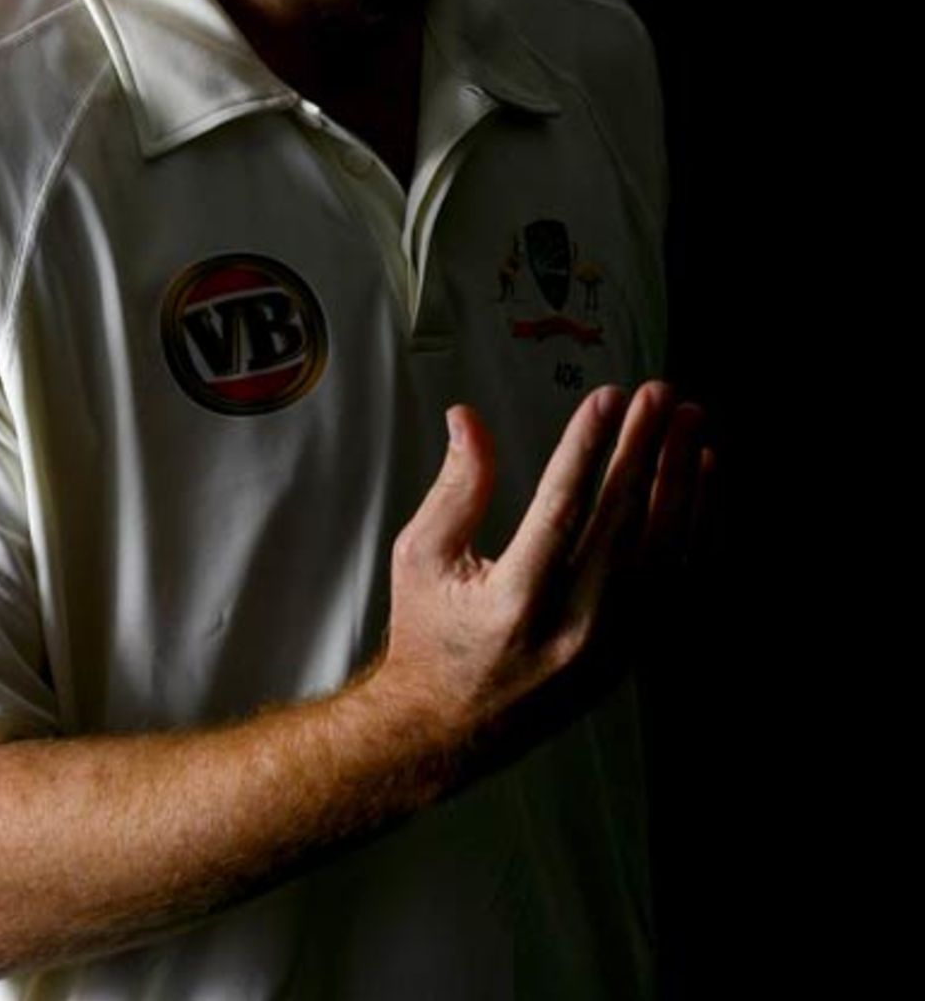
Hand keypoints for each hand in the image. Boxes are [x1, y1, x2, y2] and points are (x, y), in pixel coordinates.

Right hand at [372, 382, 710, 767]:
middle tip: (660, 393)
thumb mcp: (421, 556)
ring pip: (664, 553)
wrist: (447, 731)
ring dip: (682, 481)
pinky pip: (681, 586)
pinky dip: (699, 530)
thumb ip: (455, 486)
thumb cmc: (429, 635)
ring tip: (689, 423)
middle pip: (623, 521)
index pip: (562, 506)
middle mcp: (572, 626)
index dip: (589, 446)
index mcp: (514, 599)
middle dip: (645, 447)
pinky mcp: (632, 656)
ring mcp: (611, 646)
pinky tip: (703, 482)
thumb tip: (468, 418)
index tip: (609, 398)